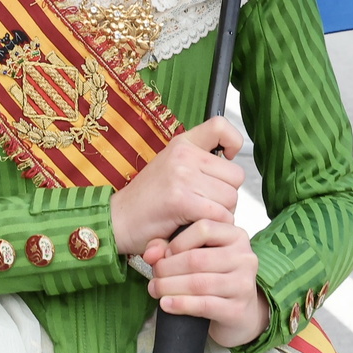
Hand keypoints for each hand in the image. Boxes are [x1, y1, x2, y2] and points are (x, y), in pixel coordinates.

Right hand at [110, 117, 244, 255]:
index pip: (220, 125)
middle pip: (235, 176)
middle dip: (227, 196)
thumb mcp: (170, 168)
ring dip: (221, 214)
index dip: (233, 141)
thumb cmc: (146, 200)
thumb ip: (197, 163)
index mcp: (181, 144)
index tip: (228, 157)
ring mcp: (182, 176)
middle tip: (206, 206)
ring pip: (231, 198)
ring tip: (197, 217)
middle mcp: (183, 155)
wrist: (117, 219)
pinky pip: (220, 215)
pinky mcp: (181, 200)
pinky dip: (213, 227)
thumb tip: (230, 165)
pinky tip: (194, 226)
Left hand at [145, 219, 268, 347]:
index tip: (165, 253)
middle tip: (154, 274)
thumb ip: (173, 247)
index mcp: (236, 235)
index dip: (178, 241)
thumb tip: (150, 254)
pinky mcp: (238, 309)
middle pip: (197, 258)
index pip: (204, 228)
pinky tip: (166, 303)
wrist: (241, 312)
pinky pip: (204, 305)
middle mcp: (244, 257)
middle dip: (168, 267)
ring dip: (170, 287)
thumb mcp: (200, 254)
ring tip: (155, 289)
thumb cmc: (216, 277)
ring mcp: (244, 284)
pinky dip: (180, 304)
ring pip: (198, 283)